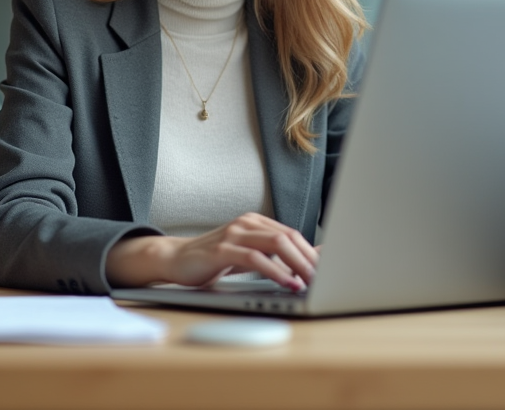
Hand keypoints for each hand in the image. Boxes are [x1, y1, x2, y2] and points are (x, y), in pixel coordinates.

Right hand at [106, 213, 316, 290]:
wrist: (175, 260)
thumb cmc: (213, 260)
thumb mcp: (248, 256)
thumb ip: (274, 256)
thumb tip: (313, 260)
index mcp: (255, 222)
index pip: (292, 234)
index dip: (312, 253)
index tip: (329, 271)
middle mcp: (246, 223)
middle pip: (289, 237)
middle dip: (310, 259)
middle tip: (326, 279)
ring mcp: (234, 234)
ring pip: (276, 244)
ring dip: (298, 264)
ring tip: (312, 282)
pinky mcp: (221, 249)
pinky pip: (256, 259)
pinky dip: (276, 271)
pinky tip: (288, 283)